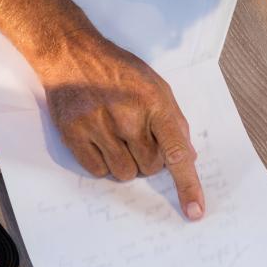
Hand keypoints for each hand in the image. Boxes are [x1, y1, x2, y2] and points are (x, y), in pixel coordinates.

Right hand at [35, 33, 203, 218]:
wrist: (72, 54)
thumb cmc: (118, 71)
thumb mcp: (155, 86)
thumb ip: (173, 121)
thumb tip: (188, 156)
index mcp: (154, 103)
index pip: (176, 151)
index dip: (187, 185)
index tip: (194, 212)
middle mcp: (127, 116)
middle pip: (151, 167)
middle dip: (149, 158)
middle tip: (136, 135)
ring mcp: (99, 126)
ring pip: (125, 173)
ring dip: (125, 162)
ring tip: (115, 135)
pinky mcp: (74, 134)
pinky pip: (98, 172)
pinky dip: (102, 163)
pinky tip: (99, 139)